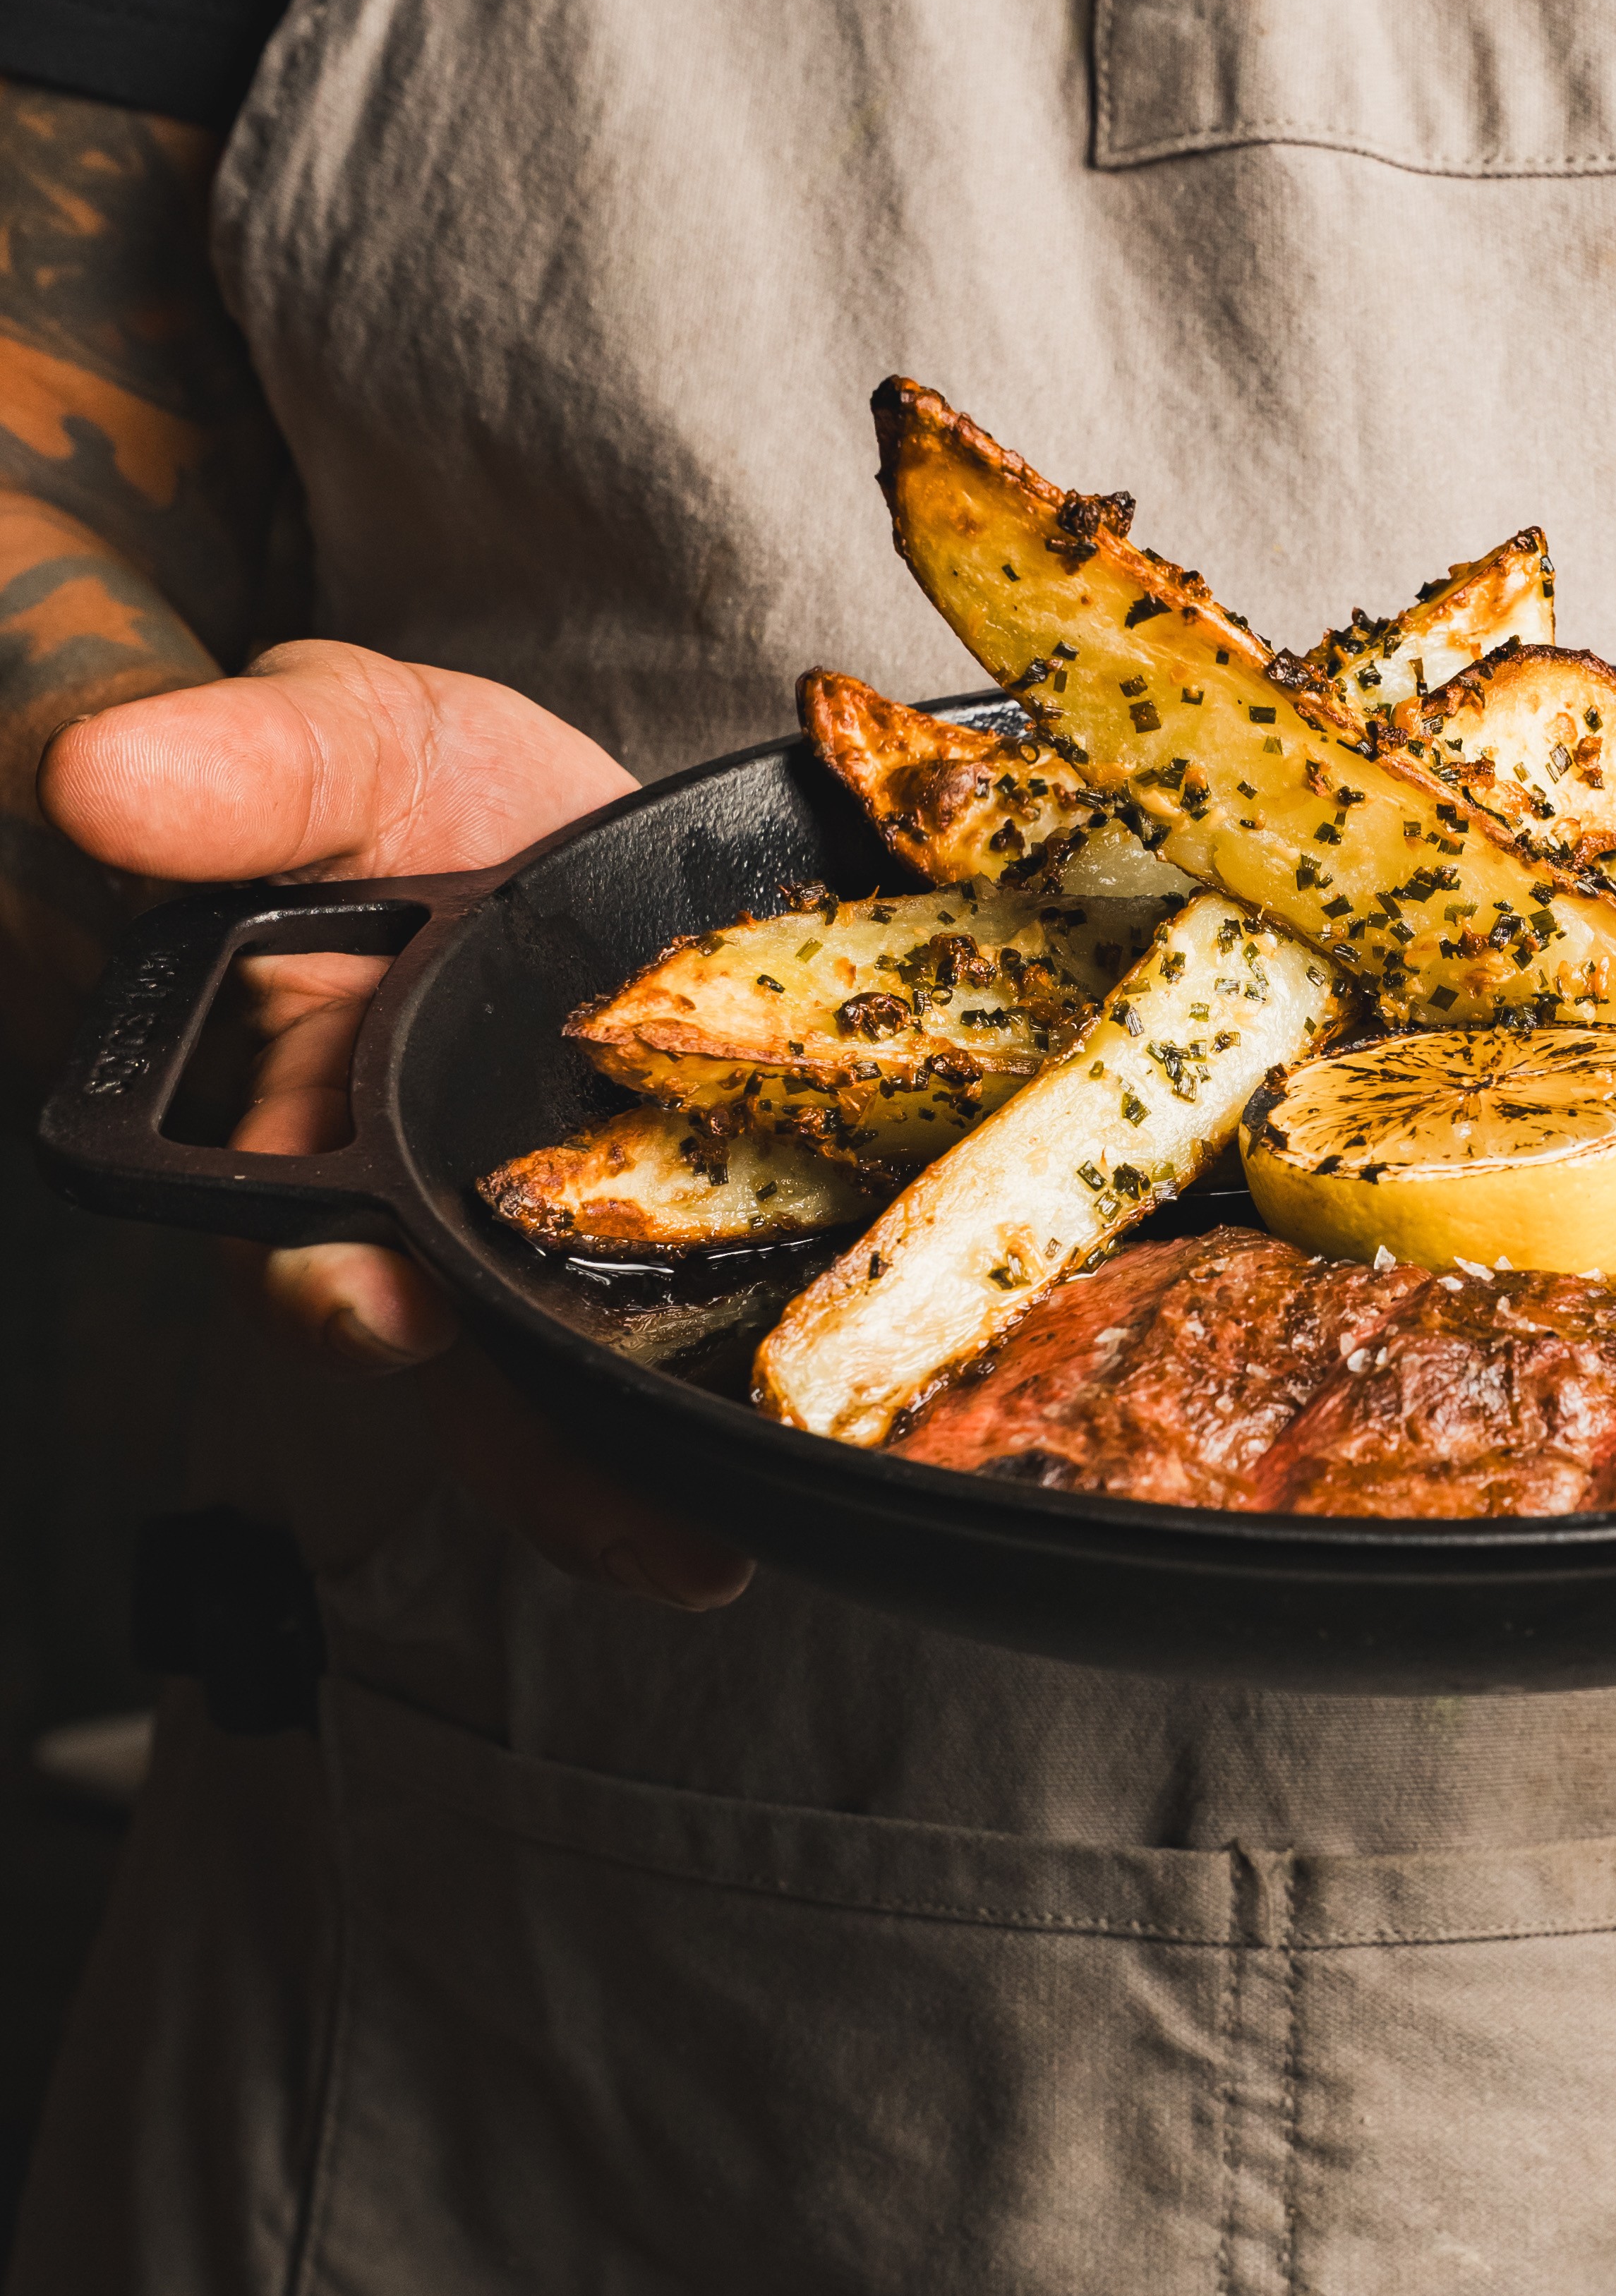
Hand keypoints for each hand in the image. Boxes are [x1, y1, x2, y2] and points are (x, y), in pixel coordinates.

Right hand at [42, 642, 753, 1603]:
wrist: (526, 795)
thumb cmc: (396, 792)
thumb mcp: (333, 747)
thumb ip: (243, 772)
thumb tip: (102, 780)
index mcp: (314, 1133)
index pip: (294, 1246)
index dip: (333, 1295)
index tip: (383, 1313)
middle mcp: (429, 1227)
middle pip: (463, 1379)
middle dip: (542, 1461)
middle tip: (649, 1531)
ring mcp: (561, 1243)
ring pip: (584, 1393)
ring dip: (643, 1477)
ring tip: (722, 1549)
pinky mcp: (692, 1226)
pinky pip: (711, 1334)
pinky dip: (757, 1392)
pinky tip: (832, 1438)